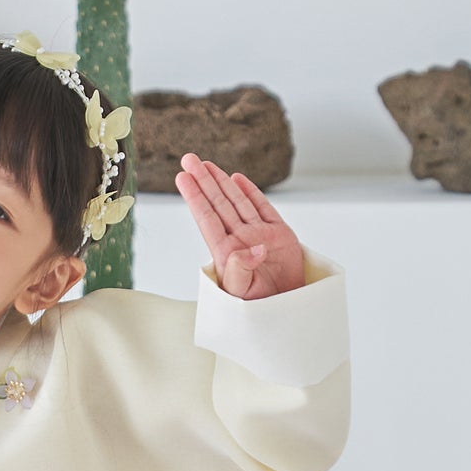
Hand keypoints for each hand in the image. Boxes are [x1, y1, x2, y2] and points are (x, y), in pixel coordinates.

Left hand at [174, 153, 304, 298]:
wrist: (288, 311)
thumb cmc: (259, 309)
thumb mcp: (243, 294)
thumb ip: (241, 270)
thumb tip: (254, 248)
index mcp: (227, 252)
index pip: (207, 218)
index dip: (195, 197)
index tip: (183, 177)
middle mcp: (240, 239)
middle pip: (218, 204)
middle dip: (203, 181)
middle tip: (189, 159)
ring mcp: (258, 235)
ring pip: (236, 202)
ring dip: (221, 182)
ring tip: (206, 164)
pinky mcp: (278, 234)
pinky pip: (262, 207)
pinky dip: (250, 192)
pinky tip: (236, 178)